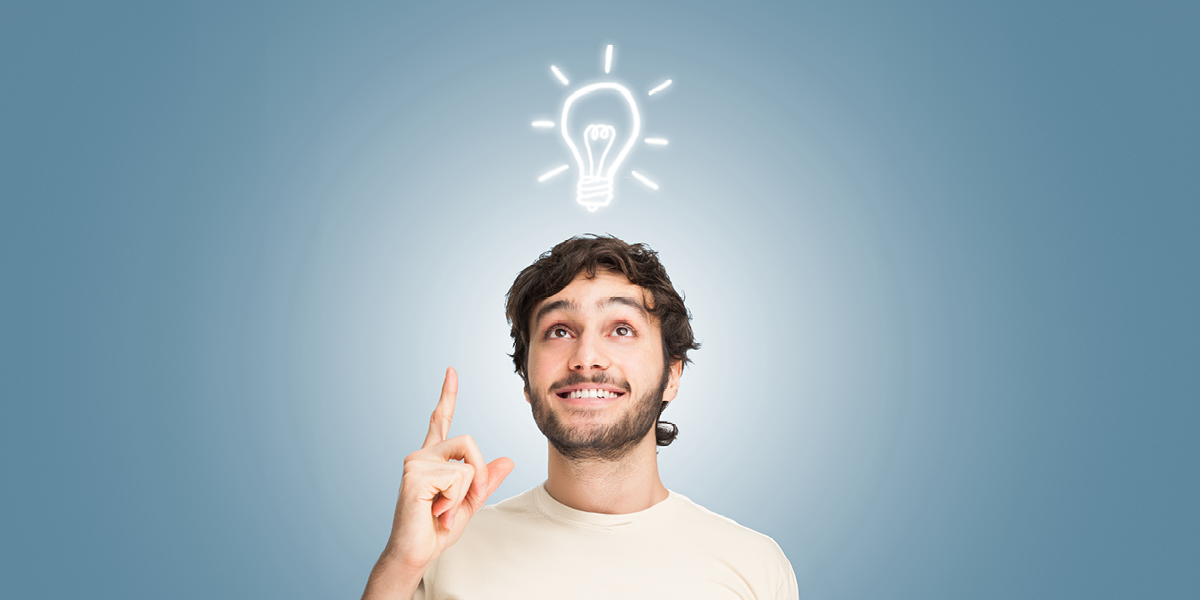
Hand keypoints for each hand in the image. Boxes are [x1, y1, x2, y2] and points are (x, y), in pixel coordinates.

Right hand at [379, 367, 514, 578]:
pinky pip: (457, 478)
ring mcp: (415, 463)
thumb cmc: (437, 529)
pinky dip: (454, 500)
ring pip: (466, 464)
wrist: (416, 554)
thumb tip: (508, 460)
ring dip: (466, 493)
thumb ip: (486, 481)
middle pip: (469, 442)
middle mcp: (421, 455)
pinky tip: (435, 511)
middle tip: (465, 501)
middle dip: (479, 473)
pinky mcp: (414, 476)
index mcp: (433, 458)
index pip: (439, 420)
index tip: (451, 371)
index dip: (447, 395)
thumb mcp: (470, 503)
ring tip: (443, 510)